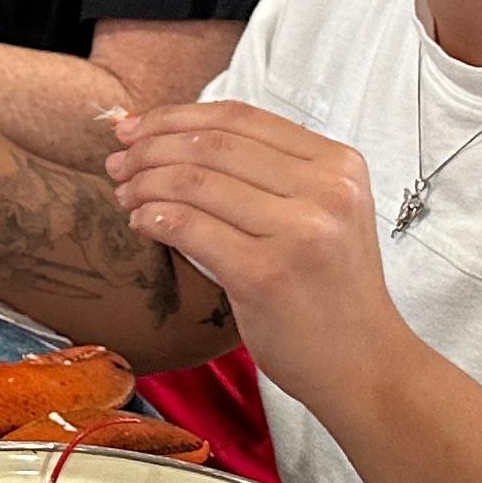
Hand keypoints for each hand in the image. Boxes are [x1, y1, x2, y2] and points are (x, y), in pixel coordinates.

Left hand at [102, 104, 403, 399]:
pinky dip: (152, 219)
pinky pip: (187, 228)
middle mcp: (326, 191)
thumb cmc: (328, 288)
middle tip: (117, 163)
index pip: (239, 118)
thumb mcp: (321, 212)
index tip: (133, 128)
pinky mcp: (266, 275)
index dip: (174, 117)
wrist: (364, 364)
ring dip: (143, 184)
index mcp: (339, 165)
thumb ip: (265, 171)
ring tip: (125, 195)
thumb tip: (166, 133)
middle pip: (211, 146)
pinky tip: (142, 225)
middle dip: (149, 150)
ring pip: (192, 183)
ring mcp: (300, 232)